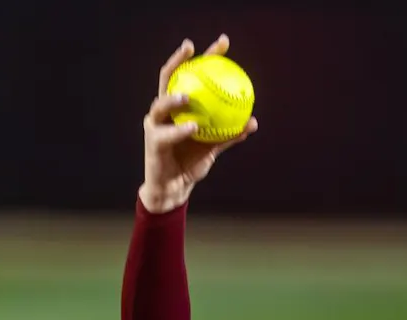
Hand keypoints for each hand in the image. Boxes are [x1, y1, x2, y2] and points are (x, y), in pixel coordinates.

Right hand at [138, 35, 258, 213]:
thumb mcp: (213, 147)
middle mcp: (165, 110)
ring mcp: (156, 124)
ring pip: (161, 103)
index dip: (206, 57)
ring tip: (187, 95)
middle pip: (169, 77)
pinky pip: (168, 134)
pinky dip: (180, 130)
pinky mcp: (152, 141)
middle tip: (193, 48)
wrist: (174, 188)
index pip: (192, 74)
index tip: (223, 43)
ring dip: (173, 98)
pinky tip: (194, 127)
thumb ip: (230, 134)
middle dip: (179, 59)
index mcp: (179, 106)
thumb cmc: (191, 164)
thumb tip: (253, 122)